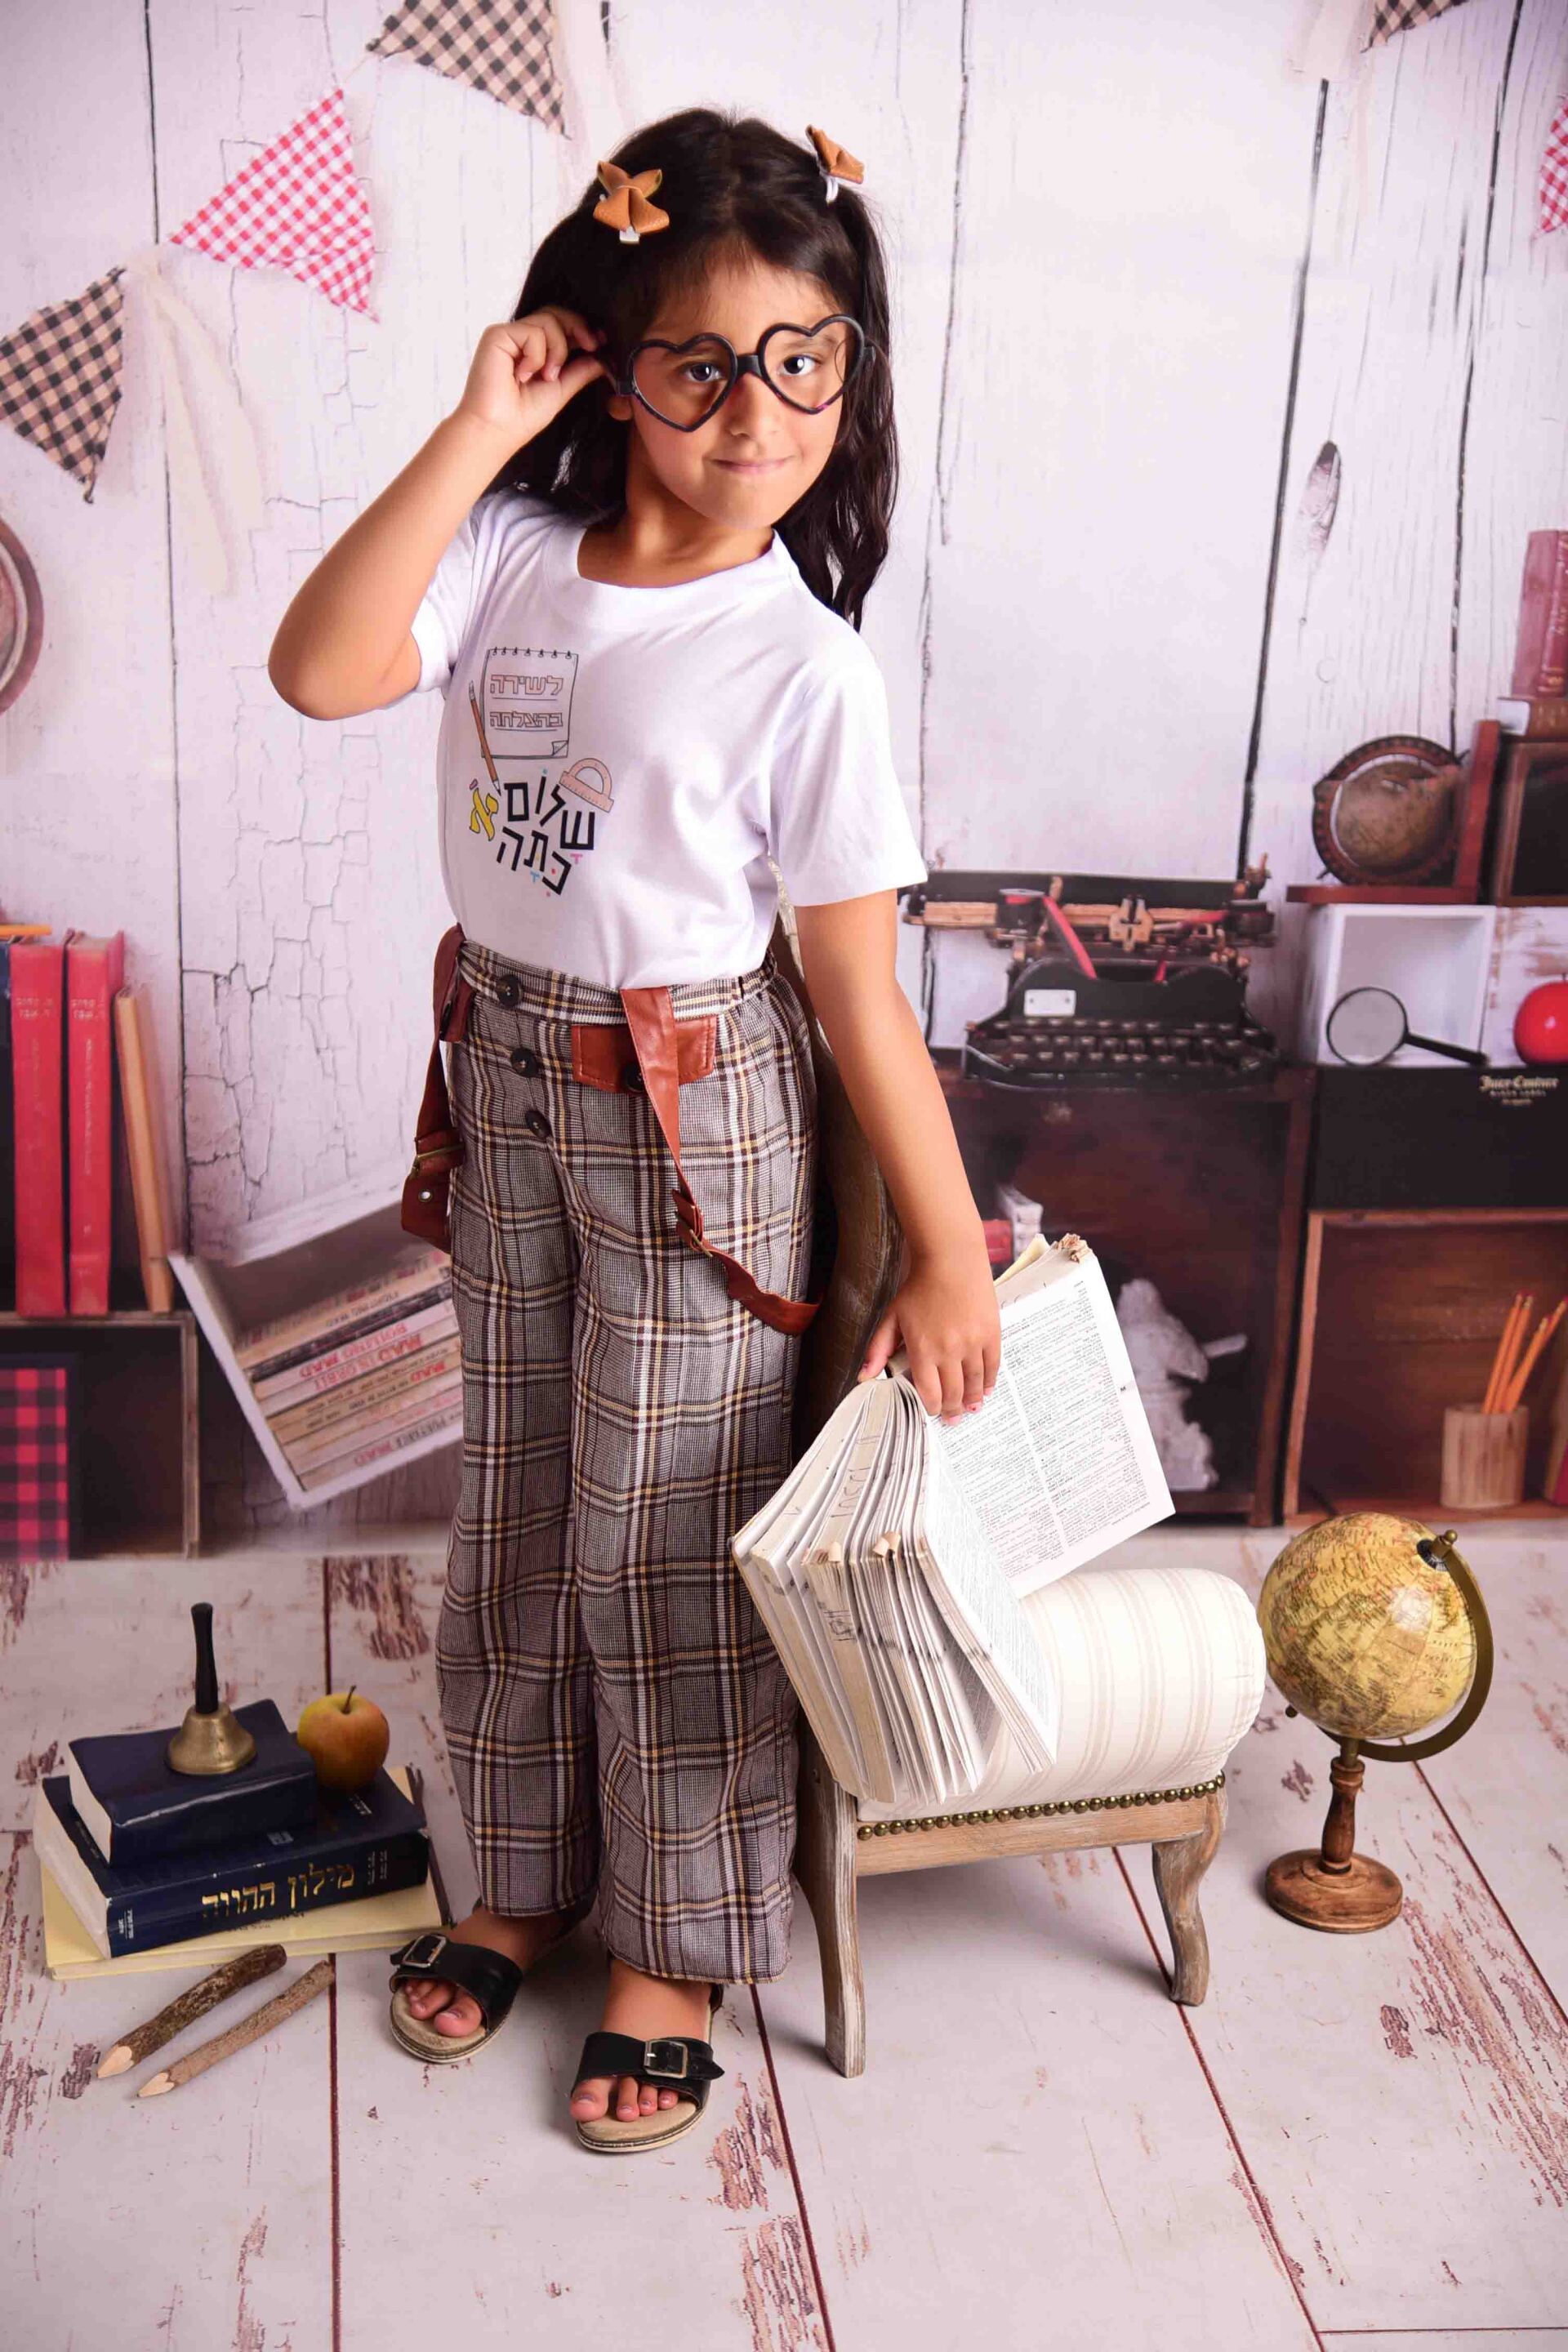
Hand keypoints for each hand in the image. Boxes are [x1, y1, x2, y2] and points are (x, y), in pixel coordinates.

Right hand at [451, 308, 608, 452]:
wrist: (497, 431)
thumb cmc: (522, 417)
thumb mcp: (561, 390)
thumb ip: (580, 371)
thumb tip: (603, 358)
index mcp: (534, 350)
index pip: (561, 325)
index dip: (582, 329)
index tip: (601, 342)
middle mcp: (520, 339)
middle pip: (556, 314)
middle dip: (578, 328)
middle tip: (592, 346)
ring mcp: (509, 335)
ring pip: (548, 320)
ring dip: (557, 351)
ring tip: (546, 377)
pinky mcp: (497, 335)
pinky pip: (532, 331)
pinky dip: (536, 355)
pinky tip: (523, 375)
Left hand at [855, 1241, 1001, 1424]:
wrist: (950, 1261)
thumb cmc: (919, 1288)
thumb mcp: (892, 1317)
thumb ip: (878, 1349)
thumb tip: (865, 1377)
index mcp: (923, 1350)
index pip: (929, 1392)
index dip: (932, 1407)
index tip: (933, 1412)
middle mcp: (949, 1351)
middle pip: (953, 1393)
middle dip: (952, 1410)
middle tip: (953, 1419)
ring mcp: (972, 1343)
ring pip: (974, 1383)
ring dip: (972, 1400)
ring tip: (971, 1408)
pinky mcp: (990, 1334)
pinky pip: (992, 1366)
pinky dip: (990, 1381)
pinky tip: (986, 1389)